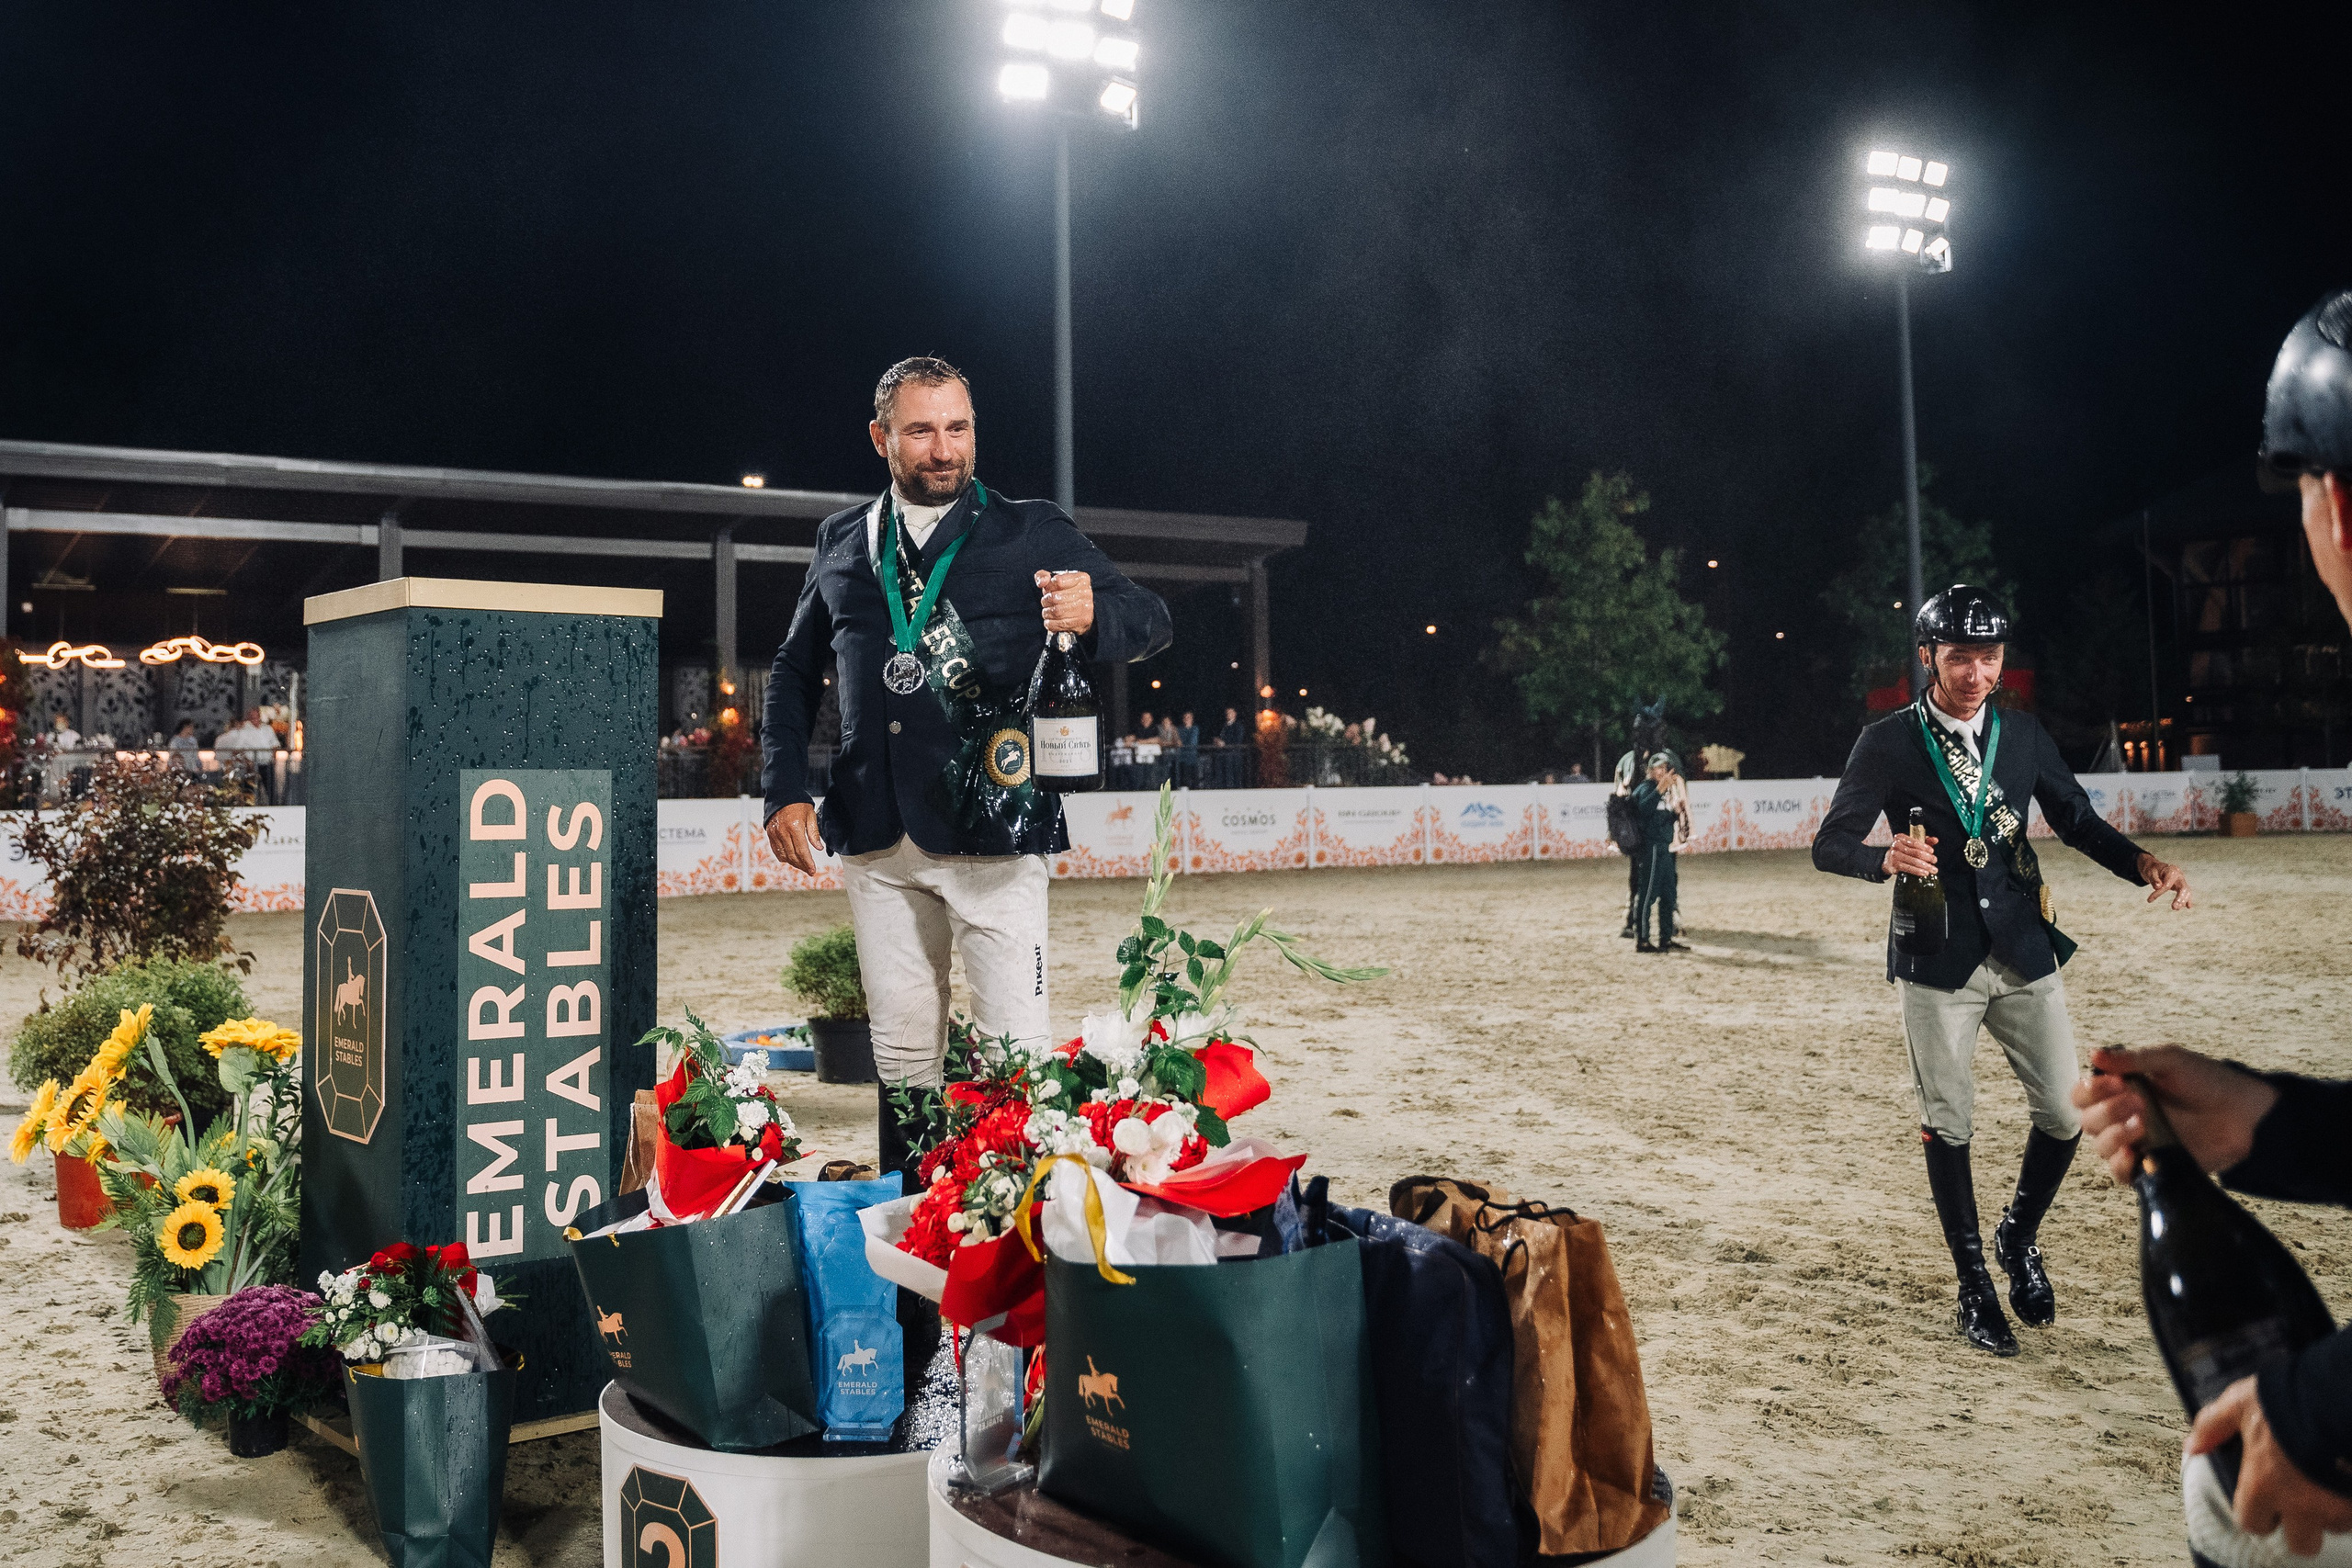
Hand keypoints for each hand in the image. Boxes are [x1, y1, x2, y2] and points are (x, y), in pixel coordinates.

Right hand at [765, 803, 824, 875]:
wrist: (782, 794)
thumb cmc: (799, 803)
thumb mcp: (811, 815)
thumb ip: (814, 833)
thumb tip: (819, 848)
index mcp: (795, 827)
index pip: (802, 851)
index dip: (808, 863)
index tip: (813, 871)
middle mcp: (783, 832)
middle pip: (792, 856)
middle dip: (802, 865)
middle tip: (809, 871)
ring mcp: (775, 833)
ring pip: (783, 855)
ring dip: (793, 863)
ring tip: (801, 866)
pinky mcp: (770, 834)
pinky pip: (776, 850)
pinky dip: (783, 857)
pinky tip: (790, 859)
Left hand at [1036, 571, 1093, 635]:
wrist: (1081, 611)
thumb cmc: (1066, 594)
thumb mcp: (1054, 581)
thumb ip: (1043, 576)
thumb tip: (1042, 582)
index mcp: (1081, 578)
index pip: (1057, 581)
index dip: (1048, 587)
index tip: (1048, 590)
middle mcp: (1085, 592)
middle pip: (1055, 597)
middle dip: (1045, 601)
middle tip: (1046, 602)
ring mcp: (1085, 607)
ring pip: (1057, 612)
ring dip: (1047, 613)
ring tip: (1048, 611)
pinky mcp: (1083, 620)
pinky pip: (1060, 624)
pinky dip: (1051, 623)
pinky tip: (1051, 620)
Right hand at [1883, 832, 1938, 877]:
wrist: (1888, 860)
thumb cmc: (1903, 851)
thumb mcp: (1912, 844)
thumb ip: (1924, 841)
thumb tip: (1935, 840)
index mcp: (1900, 838)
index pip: (1915, 842)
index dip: (1925, 847)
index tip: (1932, 851)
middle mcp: (1896, 845)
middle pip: (1915, 852)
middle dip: (1927, 857)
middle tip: (1934, 860)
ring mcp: (1894, 856)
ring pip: (1914, 861)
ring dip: (1925, 866)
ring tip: (1932, 869)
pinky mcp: (1894, 865)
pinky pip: (1909, 868)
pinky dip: (1918, 871)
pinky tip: (1924, 872)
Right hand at [2071, 1045, 2276, 1182]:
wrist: (2245, 1114)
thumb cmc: (2209, 1082)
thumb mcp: (2171, 1060)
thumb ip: (2133, 1059)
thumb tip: (2095, 1055)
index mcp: (2120, 1091)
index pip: (2083, 1094)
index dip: (2090, 1090)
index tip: (2115, 1082)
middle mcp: (2121, 1118)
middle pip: (2088, 1121)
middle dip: (2107, 1111)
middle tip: (2138, 1102)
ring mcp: (2136, 1144)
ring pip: (2101, 1147)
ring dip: (2114, 1135)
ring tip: (2143, 1124)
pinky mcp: (2152, 1166)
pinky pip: (2121, 1173)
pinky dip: (2121, 1164)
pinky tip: (2134, 1153)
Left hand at [2138, 851, 2192, 909]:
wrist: (2157, 867)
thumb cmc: (2153, 870)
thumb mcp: (2150, 873)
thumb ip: (2154, 879)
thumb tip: (2157, 887)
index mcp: (2172, 870)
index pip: (2167, 885)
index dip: (2159, 893)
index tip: (2149, 900)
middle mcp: (2179, 875)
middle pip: (2183, 888)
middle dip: (2179, 898)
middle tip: (2174, 908)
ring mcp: (2182, 880)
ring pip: (2186, 891)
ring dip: (2183, 901)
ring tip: (2176, 908)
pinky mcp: (2182, 885)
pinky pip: (2186, 893)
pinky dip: (2188, 900)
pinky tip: (2188, 907)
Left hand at [2186, 1376, 2351, 1554]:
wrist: (2338, 1396)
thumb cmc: (2288, 1399)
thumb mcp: (2240, 1403)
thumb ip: (2214, 1426)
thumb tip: (2193, 1445)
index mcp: (2264, 1485)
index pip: (2252, 1524)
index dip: (2256, 1516)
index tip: (2261, 1505)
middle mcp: (2301, 1504)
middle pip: (2301, 1543)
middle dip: (2299, 1529)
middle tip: (2298, 1505)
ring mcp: (2337, 1506)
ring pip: (2334, 1527)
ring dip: (2329, 1513)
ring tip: (2323, 1485)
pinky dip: (2350, 1501)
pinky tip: (2342, 1477)